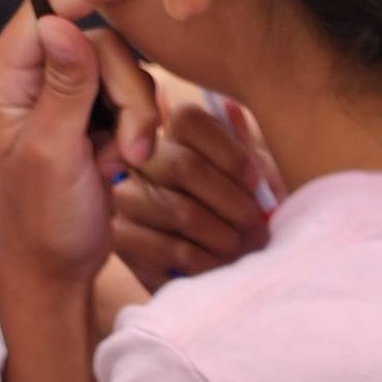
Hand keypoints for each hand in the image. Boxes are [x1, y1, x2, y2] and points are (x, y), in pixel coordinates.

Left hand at [0, 0, 160, 287]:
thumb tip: (64, 25)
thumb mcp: (54, 152)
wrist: (60, 263)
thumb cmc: (47, 217)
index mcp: (6, 76)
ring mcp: (64, 93)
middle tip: (131, 146)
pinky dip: (137, 127)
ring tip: (126, 159)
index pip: (46, 13)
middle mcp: (32, 75)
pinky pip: (131, 96)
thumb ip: (64, 88)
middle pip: (100, 45)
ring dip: (137, 116)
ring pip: (123, 70)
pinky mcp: (91, 111)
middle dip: (127, 94)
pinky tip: (121, 158)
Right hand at [111, 98, 274, 289]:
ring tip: (245, 250)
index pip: (189, 120)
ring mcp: (125, 197)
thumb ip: (248, 151)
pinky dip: (211, 263)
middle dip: (235, 204)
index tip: (257, 185)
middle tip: (258, 227)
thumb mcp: (251, 183)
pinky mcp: (123, 238)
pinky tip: (224, 267)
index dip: (232, 155)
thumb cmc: (239, 218)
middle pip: (185, 166)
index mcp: (171, 134)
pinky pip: (176, 251)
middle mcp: (138, 158)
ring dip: (227, 238)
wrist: (212, 270)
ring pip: (183, 213)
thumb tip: (232, 111)